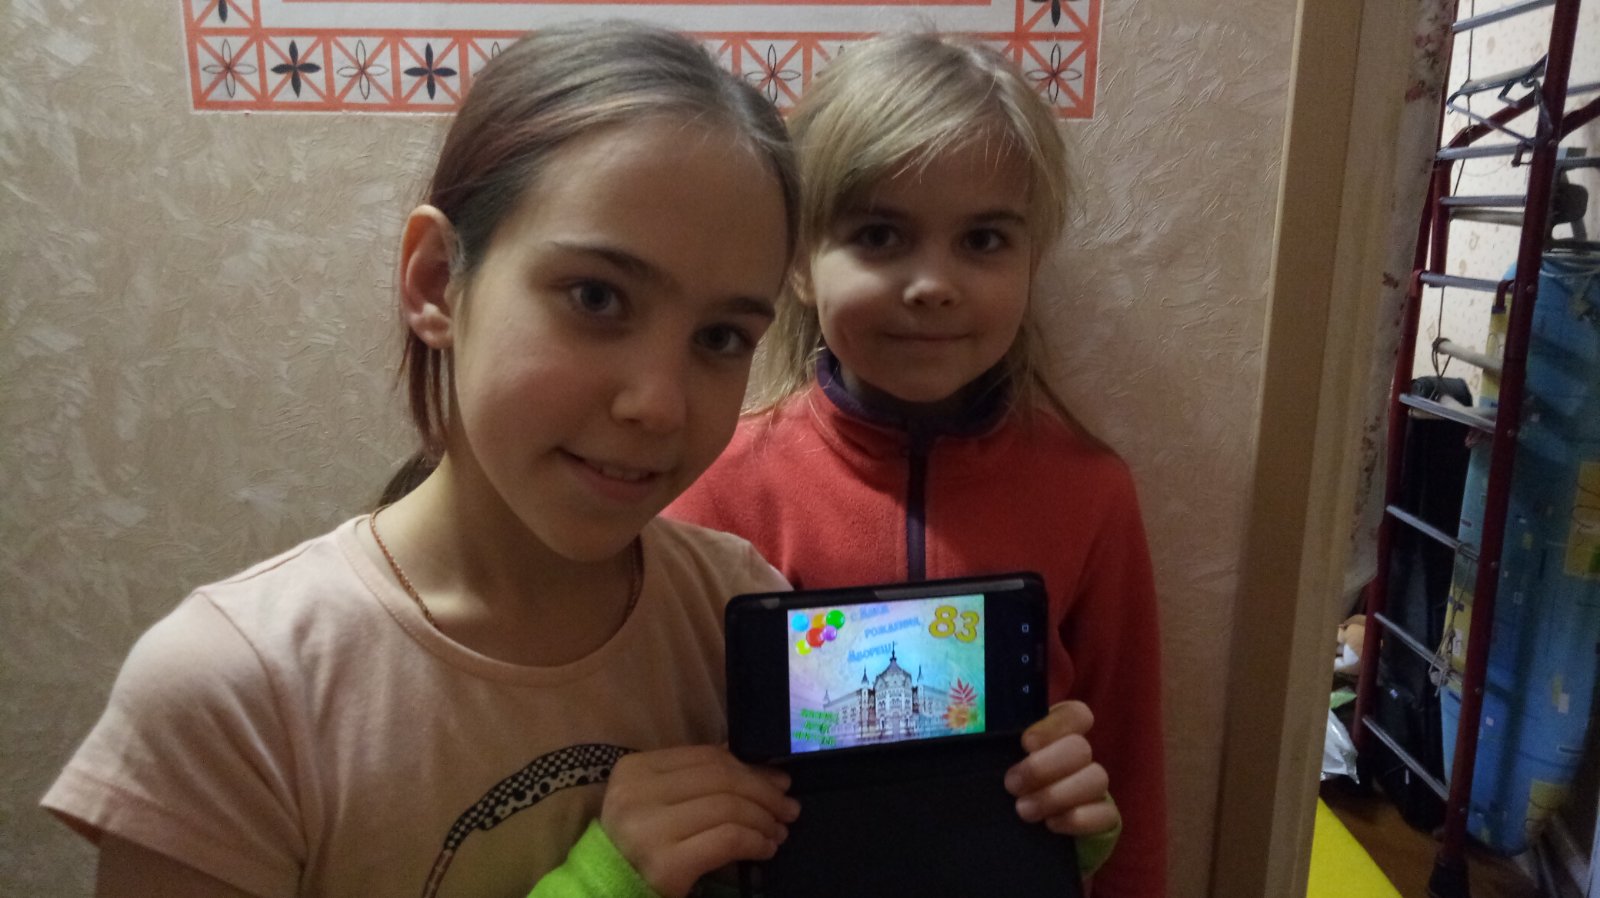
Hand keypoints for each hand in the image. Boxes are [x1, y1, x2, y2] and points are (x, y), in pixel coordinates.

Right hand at [600, 745, 799, 897]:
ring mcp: (649, 830)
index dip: (750, 767)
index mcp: (634, 770)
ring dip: (763, 820)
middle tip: (788, 808)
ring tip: (778, 832)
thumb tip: (759, 769)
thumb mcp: (659, 802)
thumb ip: (697, 780)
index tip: (778, 782)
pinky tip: (764, 849)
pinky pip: (728, 840)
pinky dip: (755, 841)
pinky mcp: (666, 865)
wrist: (608, 891)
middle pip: (721, 779)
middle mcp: (636, 795)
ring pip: (728, 808)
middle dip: (764, 793)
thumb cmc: (640, 846)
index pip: (706, 758)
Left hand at [1003, 700, 1118, 835]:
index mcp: (1057, 733)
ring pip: (1096, 778)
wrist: (1022, 832)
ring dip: (1056, 795)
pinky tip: (1051, 824)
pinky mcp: (1104, 817)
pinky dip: (1077, 819)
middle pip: (1080, 747)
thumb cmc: (1008, 785)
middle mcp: (1080, 756)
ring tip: (1023, 810)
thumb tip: (969, 729)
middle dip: (1043, 768)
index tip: (1026, 743)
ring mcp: (1094, 786)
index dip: (1054, 725)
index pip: (1075, 714)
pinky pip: (1105, 814)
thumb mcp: (998, 760)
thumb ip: (994, 744)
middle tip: (1011, 785)